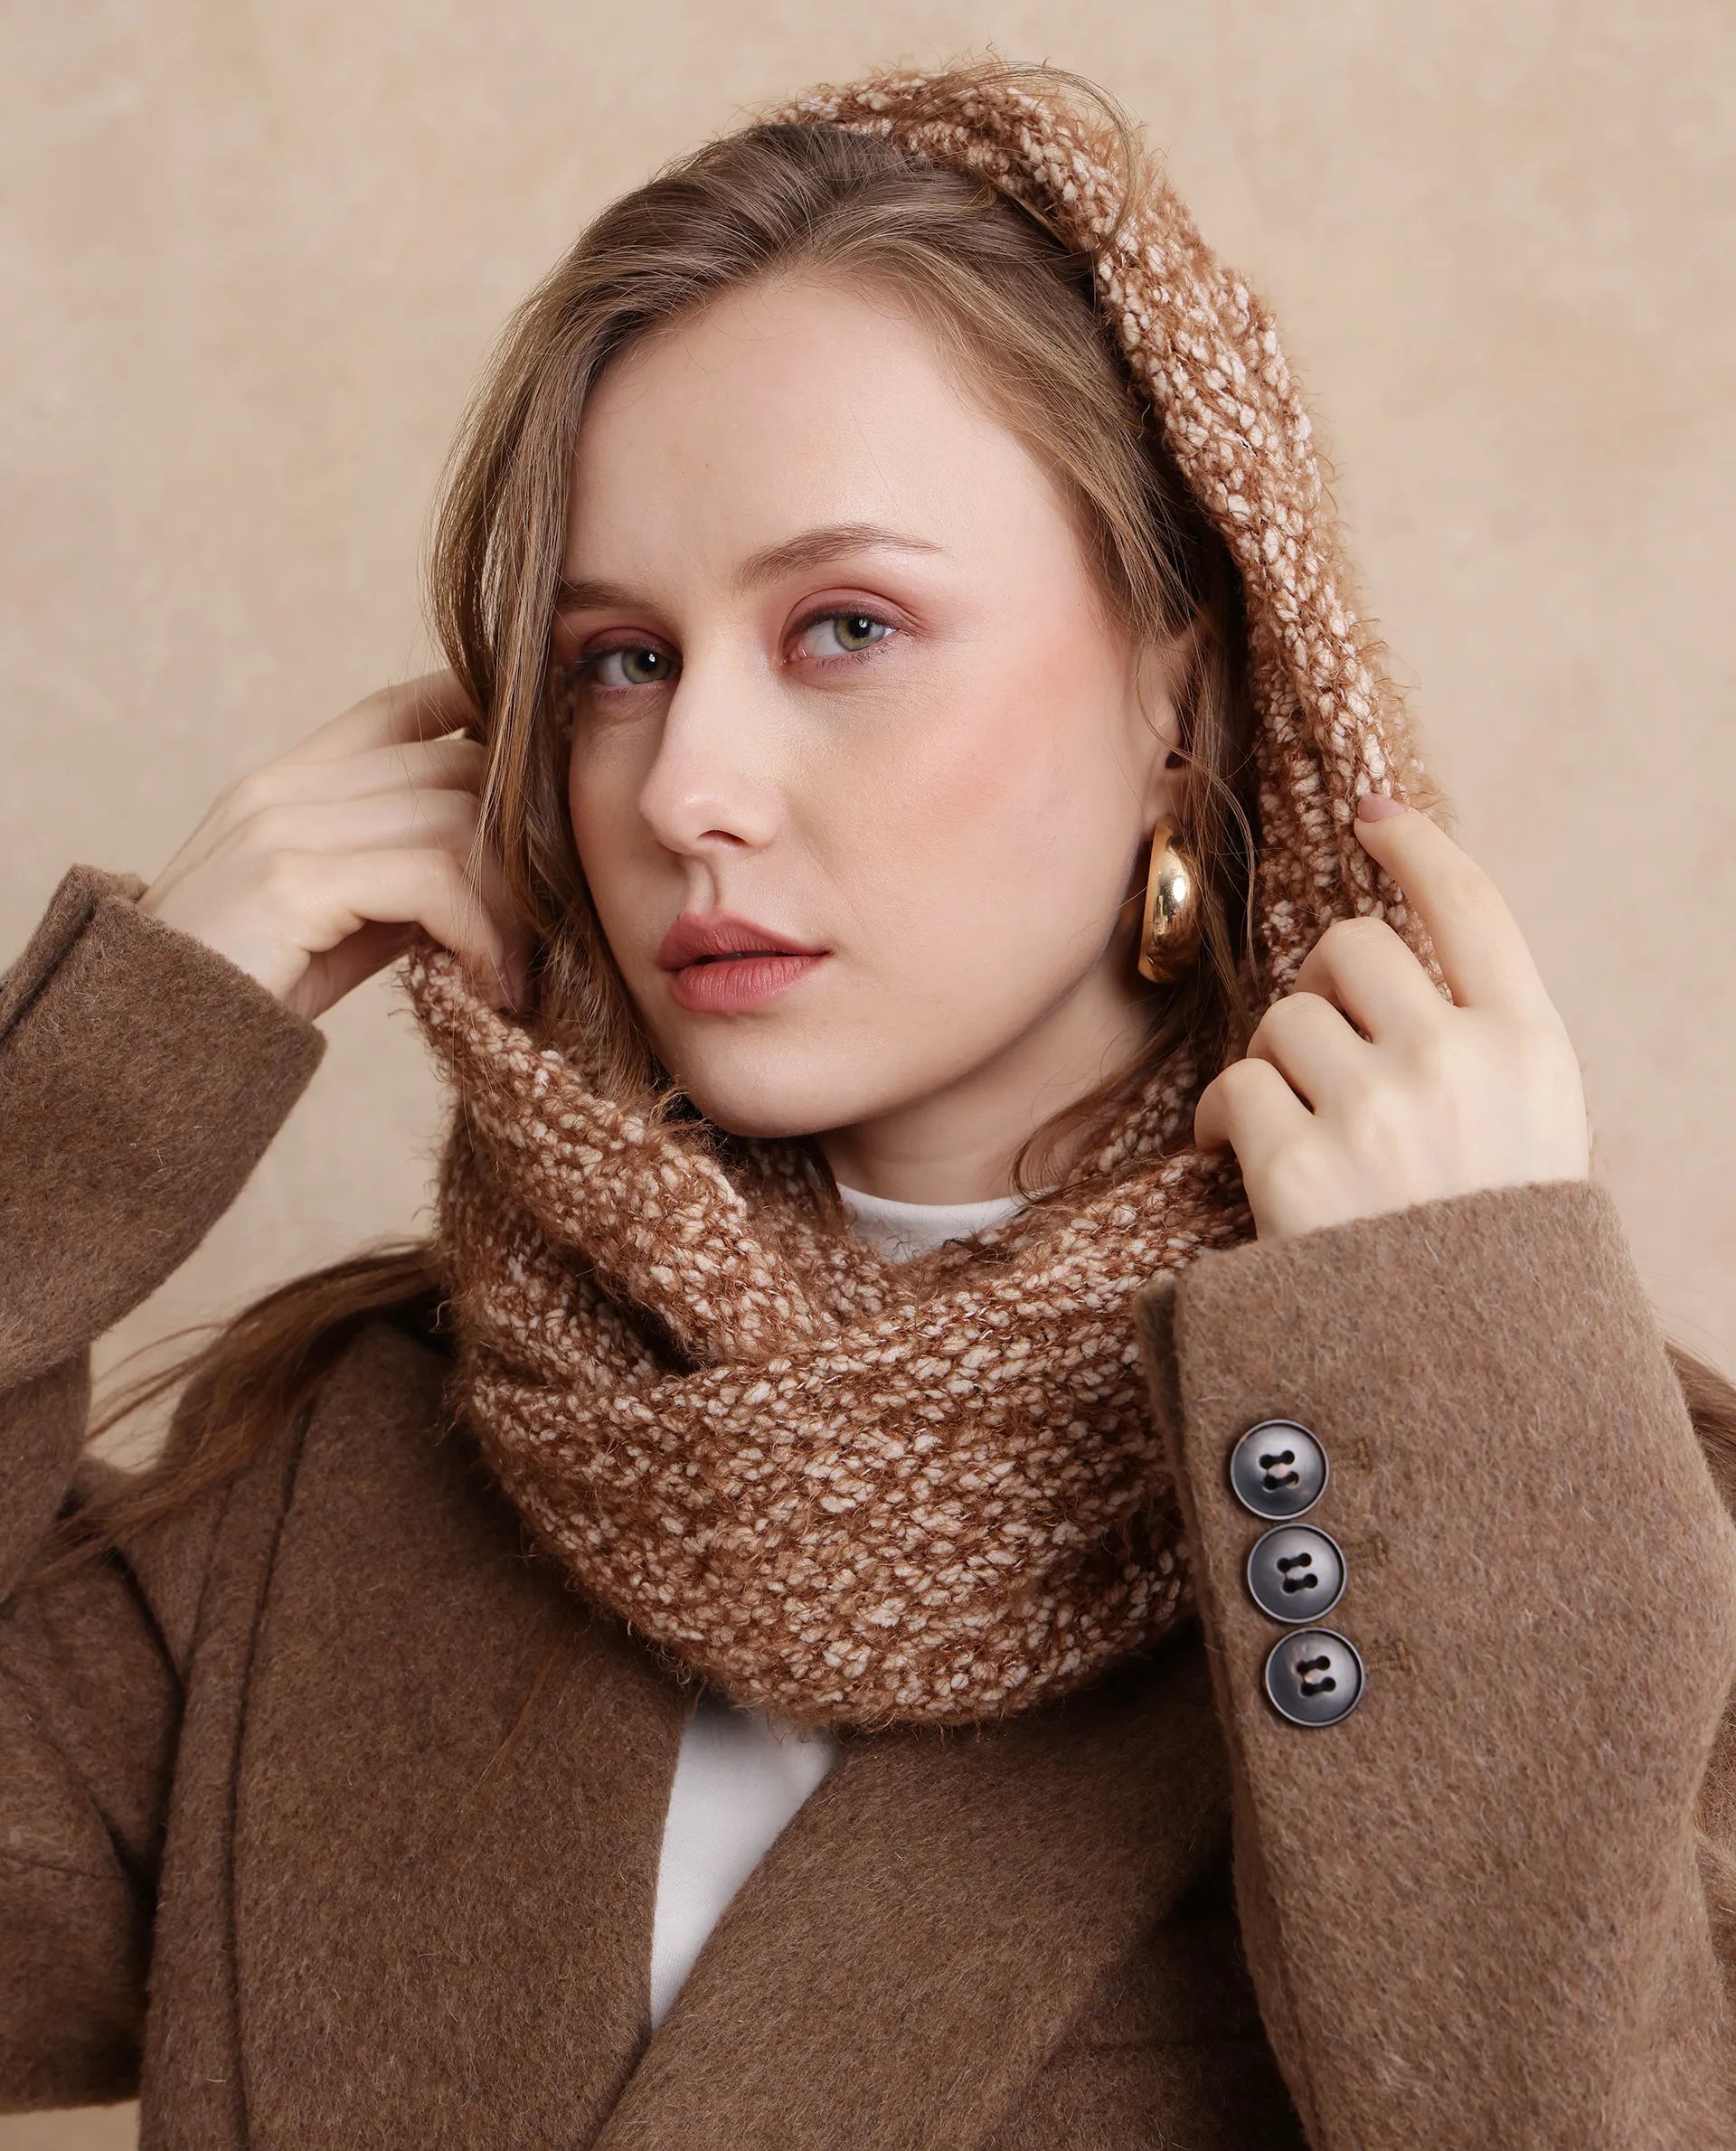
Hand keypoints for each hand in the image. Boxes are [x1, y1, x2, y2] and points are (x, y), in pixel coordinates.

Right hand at [136, 669, 532, 1025]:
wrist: (141, 1046)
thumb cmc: (250, 987)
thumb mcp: (340, 920)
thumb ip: (404, 876)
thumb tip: (502, 871)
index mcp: (292, 778)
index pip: (409, 705)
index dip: (490, 719)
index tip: (556, 779)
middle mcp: (288, 785)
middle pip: (461, 765)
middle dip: (530, 841)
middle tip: (562, 914)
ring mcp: (286, 827)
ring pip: (460, 822)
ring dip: (514, 904)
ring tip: (522, 969)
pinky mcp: (293, 882)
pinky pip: (435, 883)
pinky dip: (483, 937)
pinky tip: (493, 984)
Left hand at [1192, 794, 1590, 1242]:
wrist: (1466, 1392)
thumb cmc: (1490, 1260)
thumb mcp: (1530, 1139)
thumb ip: (1480, 1049)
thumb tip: (1387, 962)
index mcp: (1534, 1048)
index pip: (1473, 905)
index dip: (1416, 846)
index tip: (1374, 815)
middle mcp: (1458, 1063)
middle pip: (1352, 946)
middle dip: (1323, 987)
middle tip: (1324, 1052)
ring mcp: (1378, 1113)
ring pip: (1284, 1016)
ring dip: (1276, 1060)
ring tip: (1296, 1125)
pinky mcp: (1296, 1167)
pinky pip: (1234, 1087)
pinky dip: (1223, 1119)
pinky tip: (1239, 1159)